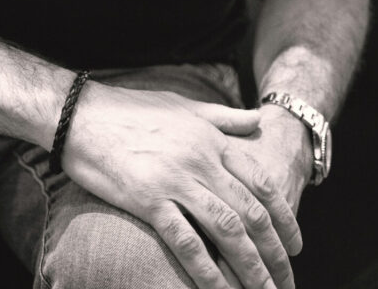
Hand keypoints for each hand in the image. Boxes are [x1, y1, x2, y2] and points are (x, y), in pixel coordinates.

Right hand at [63, 82, 301, 288]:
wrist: (81, 115)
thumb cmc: (131, 109)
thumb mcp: (184, 106)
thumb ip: (224, 117)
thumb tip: (258, 120)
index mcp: (211, 138)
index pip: (261, 182)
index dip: (283, 217)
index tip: (295, 244)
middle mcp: (201, 159)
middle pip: (251, 212)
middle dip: (275, 253)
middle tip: (287, 281)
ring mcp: (176, 180)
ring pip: (228, 231)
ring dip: (252, 268)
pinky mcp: (150, 199)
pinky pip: (187, 242)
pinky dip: (209, 271)